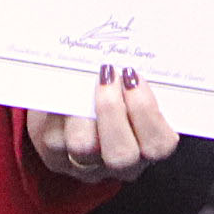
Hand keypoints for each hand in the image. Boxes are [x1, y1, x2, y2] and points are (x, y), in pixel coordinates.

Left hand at [26, 65, 177, 182]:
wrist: (66, 98)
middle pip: (121, 155)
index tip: (133, 78)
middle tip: (108, 75)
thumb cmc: (107, 88)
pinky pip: (54, 137)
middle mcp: (119, 163)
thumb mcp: (129, 86)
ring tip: (81, 78)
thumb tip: (135, 49)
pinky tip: (62, 87)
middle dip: (114, 111)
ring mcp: (85, 164)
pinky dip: (58, 108)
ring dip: (83, 108)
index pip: (159, 144)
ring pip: (84, 147)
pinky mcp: (54, 157)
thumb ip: (137, 78)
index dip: (148, 114)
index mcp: (147, 146)